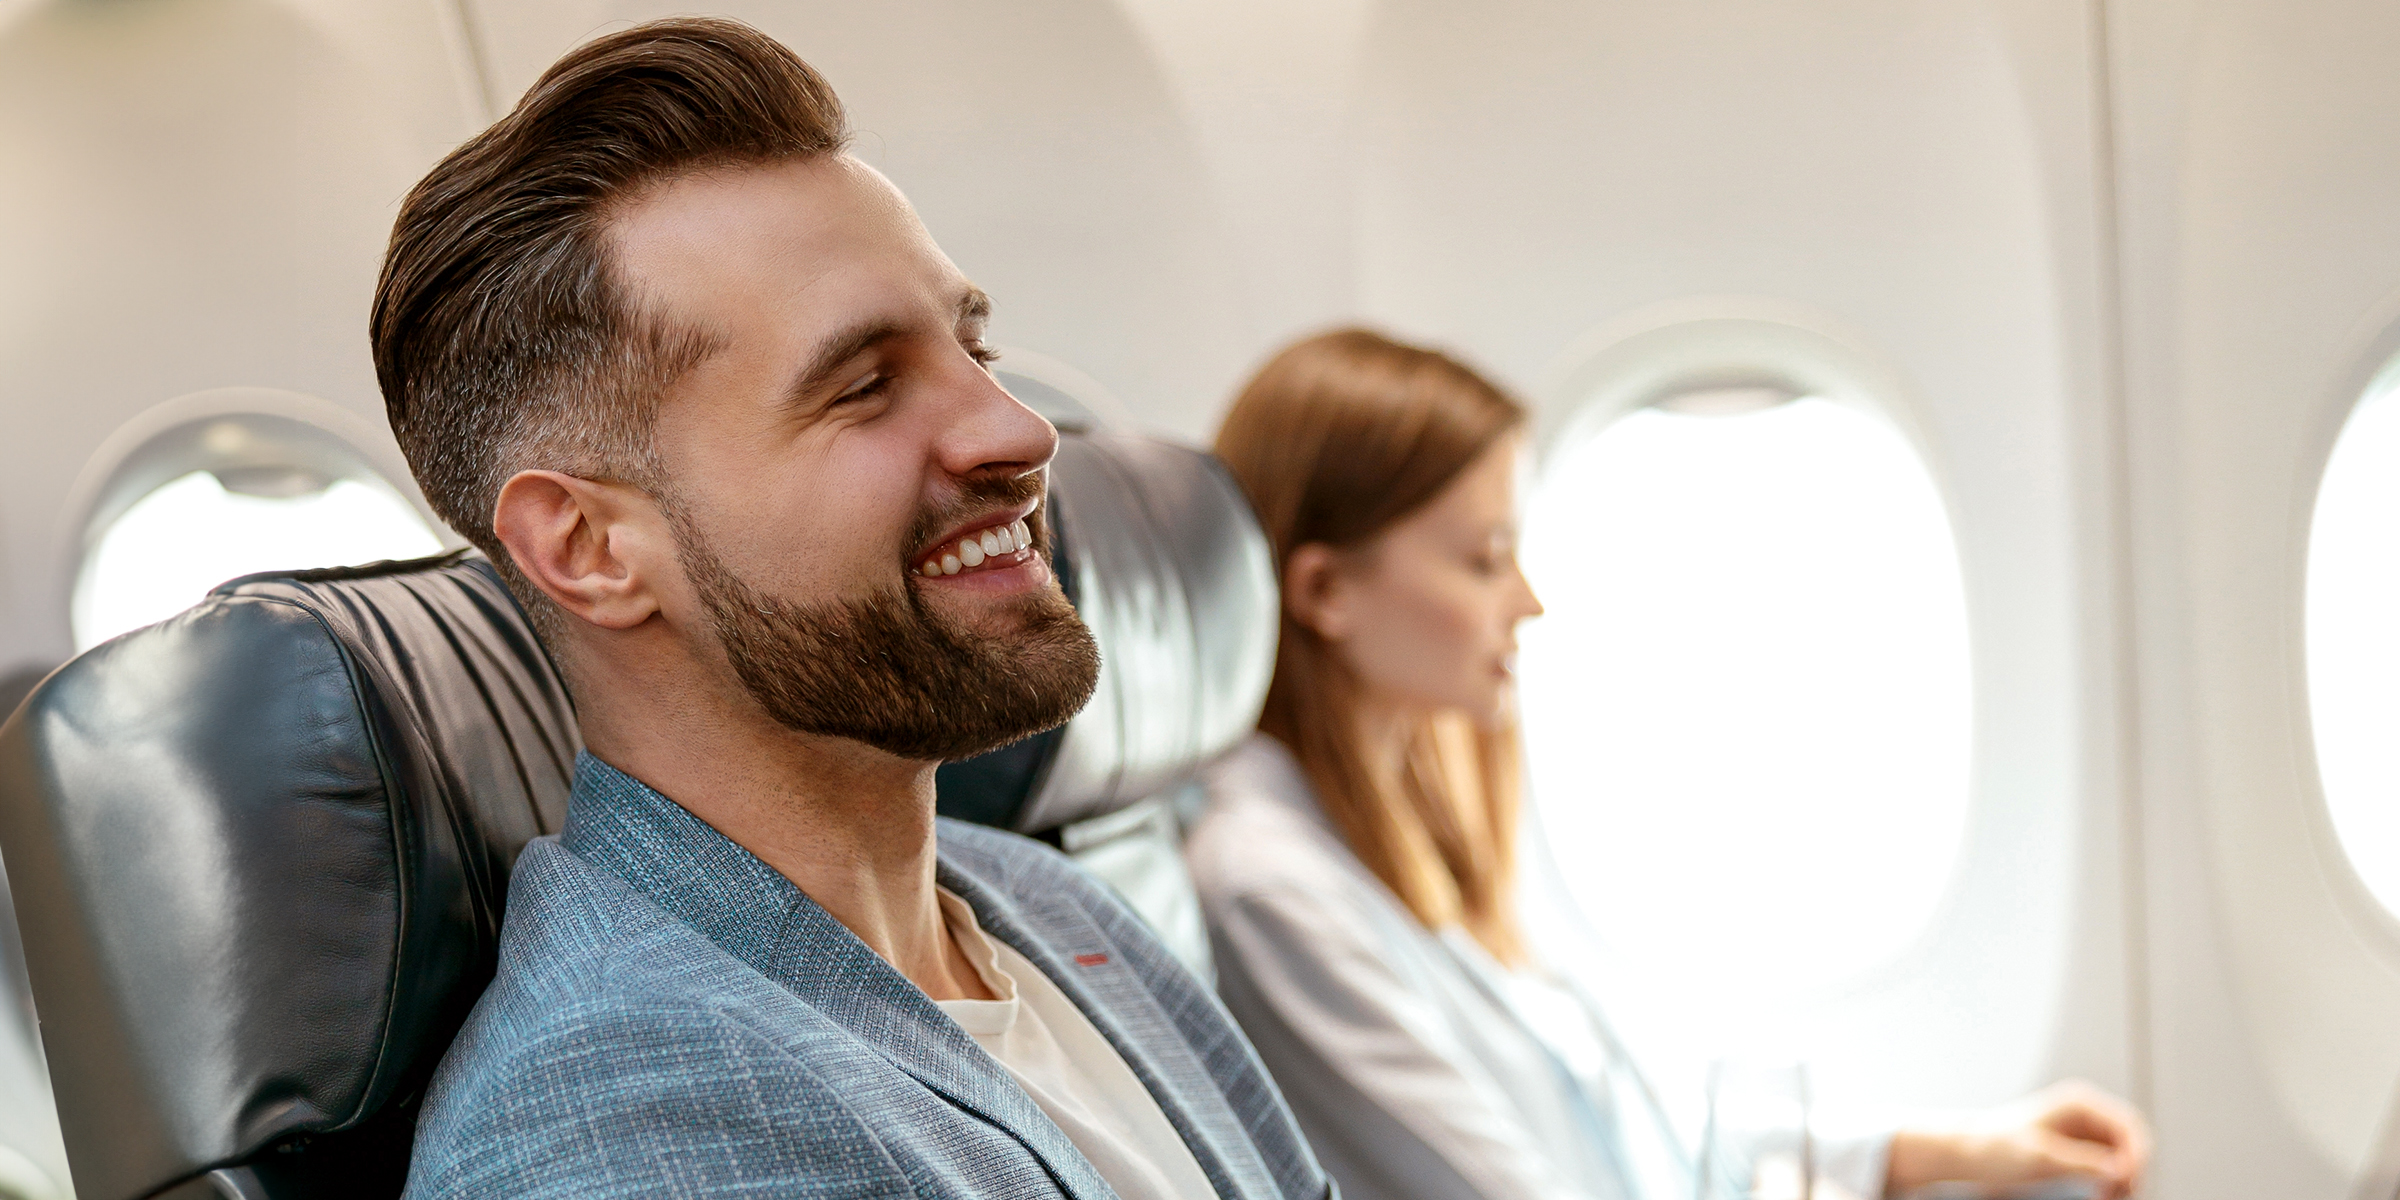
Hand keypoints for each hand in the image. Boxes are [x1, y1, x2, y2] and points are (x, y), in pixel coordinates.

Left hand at [1884, 1080, 2151, 1198]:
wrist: (1969, 1154)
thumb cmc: (1996, 1148)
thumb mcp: (2040, 1156)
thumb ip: (2081, 1162)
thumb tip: (2120, 1170)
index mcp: (2080, 1103)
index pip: (2128, 1125)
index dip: (2137, 1154)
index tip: (2129, 1181)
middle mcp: (2087, 1115)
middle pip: (2132, 1143)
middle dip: (2132, 1171)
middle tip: (2121, 1197)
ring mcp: (2085, 1134)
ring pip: (2123, 1159)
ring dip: (2123, 1181)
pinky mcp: (2079, 1153)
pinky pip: (2109, 1170)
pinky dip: (2111, 1185)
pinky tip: (2102, 1198)